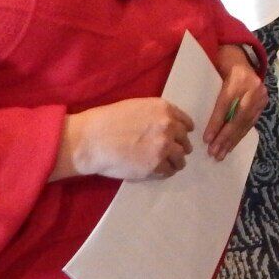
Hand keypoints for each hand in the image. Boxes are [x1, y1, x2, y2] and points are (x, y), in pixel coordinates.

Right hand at [53, 97, 194, 181]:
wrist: (91, 140)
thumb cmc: (107, 120)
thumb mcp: (136, 107)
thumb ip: (155, 114)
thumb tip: (166, 124)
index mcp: (164, 109)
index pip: (186, 123)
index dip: (183, 131)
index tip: (180, 137)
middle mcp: (168, 127)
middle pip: (185, 141)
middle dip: (180, 147)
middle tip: (173, 153)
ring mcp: (164, 147)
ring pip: (180, 158)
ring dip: (175, 162)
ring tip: (168, 165)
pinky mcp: (156, 166)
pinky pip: (169, 171)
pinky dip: (165, 172)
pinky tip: (157, 171)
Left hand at [203, 44, 267, 159]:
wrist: (239, 59)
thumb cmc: (219, 66)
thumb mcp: (211, 74)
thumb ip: (207, 91)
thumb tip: (192, 117)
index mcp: (238, 77)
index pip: (226, 104)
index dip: (216, 122)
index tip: (206, 138)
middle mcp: (253, 87)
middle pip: (238, 116)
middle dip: (225, 137)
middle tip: (213, 152)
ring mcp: (261, 96)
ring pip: (246, 122)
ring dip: (232, 141)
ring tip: (220, 154)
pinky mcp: (263, 104)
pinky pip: (250, 123)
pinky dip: (239, 136)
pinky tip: (230, 147)